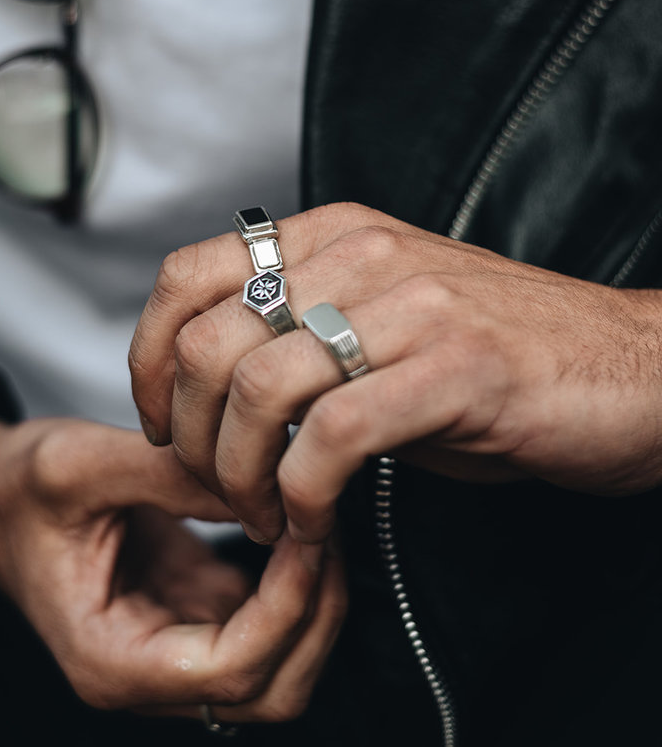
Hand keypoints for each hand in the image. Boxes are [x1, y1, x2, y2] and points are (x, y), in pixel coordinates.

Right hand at [0, 409, 345, 720]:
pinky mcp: (193, 616)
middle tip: (325, 528)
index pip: (230, 672)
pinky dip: (295, 583)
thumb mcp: (79, 465)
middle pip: (272, 689)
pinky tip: (293, 522)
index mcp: (109, 659)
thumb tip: (266, 484)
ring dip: (314, 602)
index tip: (307, 534)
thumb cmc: (21, 488)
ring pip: (280, 667)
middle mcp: (146, 675)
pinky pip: (265, 624)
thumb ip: (170, 475)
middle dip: (315, 613)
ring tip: (315, 522)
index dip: (287, 608)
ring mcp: (174, 651)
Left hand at [129, 202, 661, 543]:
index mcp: (331, 236)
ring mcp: (408, 305)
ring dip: (241, 476)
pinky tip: (317, 522)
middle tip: (220, 488)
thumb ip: (298, 337)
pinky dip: (303, 496)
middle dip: (188, 437)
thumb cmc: (494, 357)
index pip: (186, 277)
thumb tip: (206, 395)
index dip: (146, 359)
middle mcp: (360, 254)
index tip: (160, 425)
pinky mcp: (456, 365)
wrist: (627, 368)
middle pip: (205, 341)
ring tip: (269, 514)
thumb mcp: (378, 325)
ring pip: (257, 387)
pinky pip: (333, 434)